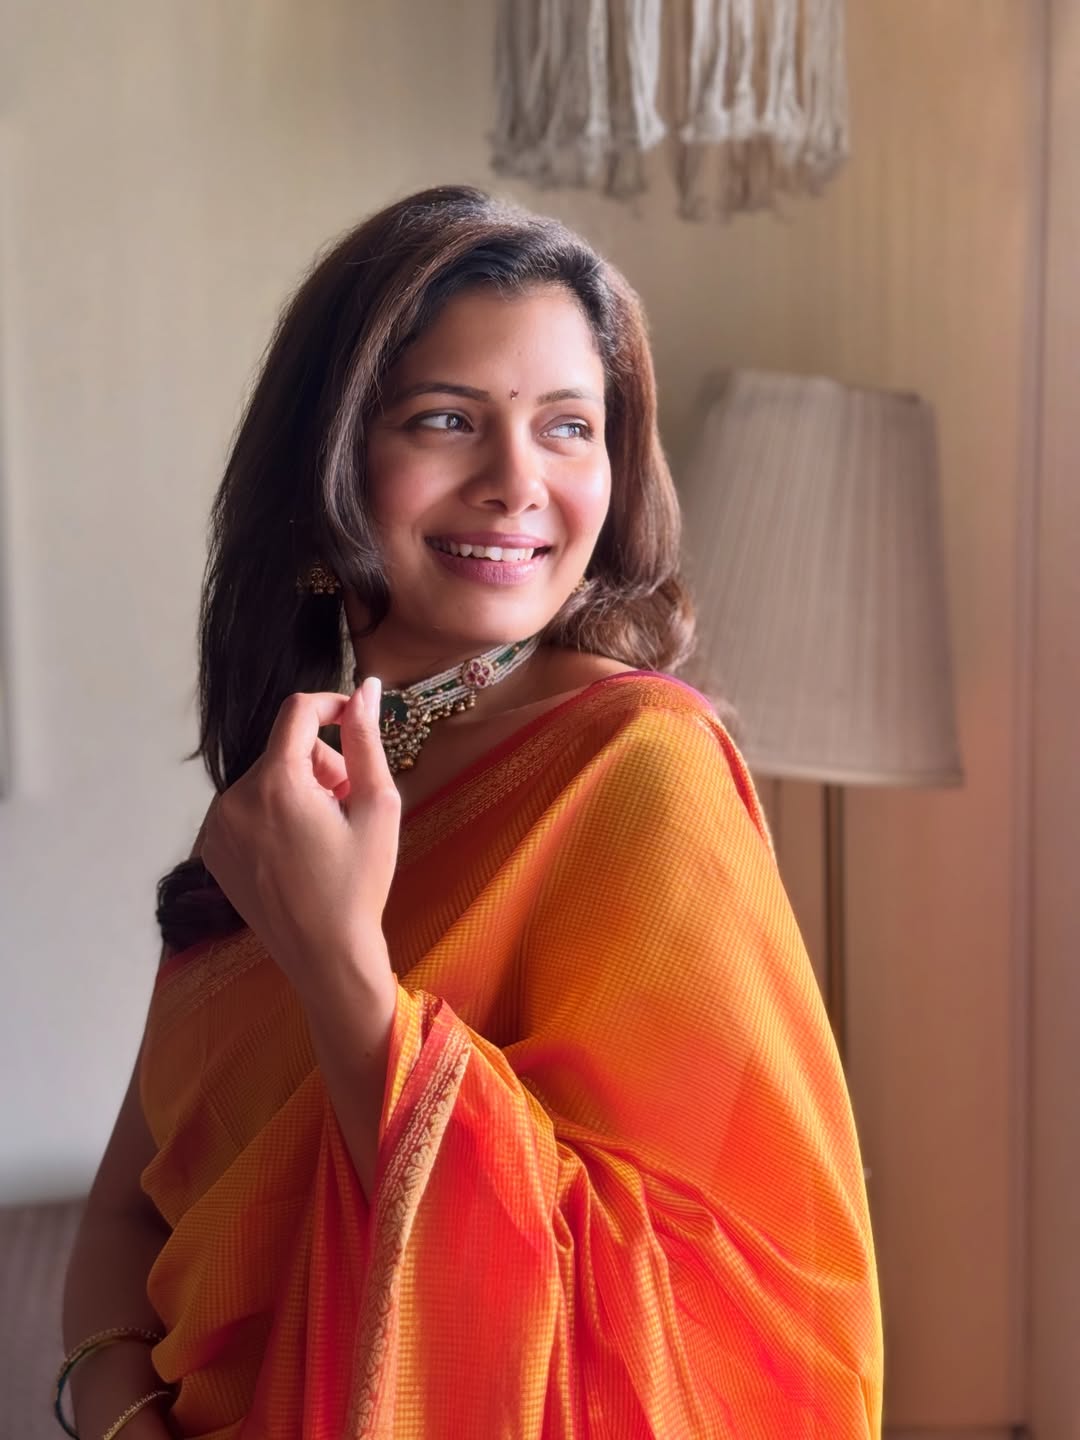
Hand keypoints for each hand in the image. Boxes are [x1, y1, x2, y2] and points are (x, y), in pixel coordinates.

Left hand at [201, 681, 400, 1007]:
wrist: (326, 954)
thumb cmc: (360, 882)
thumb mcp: (377, 806)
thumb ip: (366, 741)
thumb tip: (365, 688)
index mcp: (276, 784)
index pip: (297, 712)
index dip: (330, 707)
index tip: (354, 723)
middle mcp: (234, 799)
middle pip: (284, 749)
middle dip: (320, 764)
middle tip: (348, 804)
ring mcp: (216, 826)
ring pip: (265, 778)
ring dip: (297, 789)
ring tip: (324, 832)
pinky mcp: (211, 849)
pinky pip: (246, 807)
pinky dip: (273, 814)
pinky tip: (297, 849)